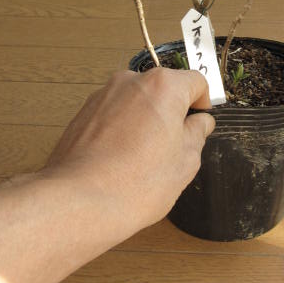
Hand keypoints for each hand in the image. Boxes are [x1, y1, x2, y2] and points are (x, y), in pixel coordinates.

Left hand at [42, 68, 214, 236]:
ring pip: (137, 102)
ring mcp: (104, 95)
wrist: (80, 200)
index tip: (199, 124)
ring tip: (143, 159)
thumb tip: (199, 124)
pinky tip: (121, 160)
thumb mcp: (185, 161)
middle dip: (171, 114)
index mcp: (163, 87)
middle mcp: (131, 81)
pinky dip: (122, 130)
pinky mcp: (84, 112)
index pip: (195, 82)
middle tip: (174, 148)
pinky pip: (114, 114)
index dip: (203, 104)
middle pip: (164, 90)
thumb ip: (197, 134)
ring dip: (145, 121)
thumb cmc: (135, 183)